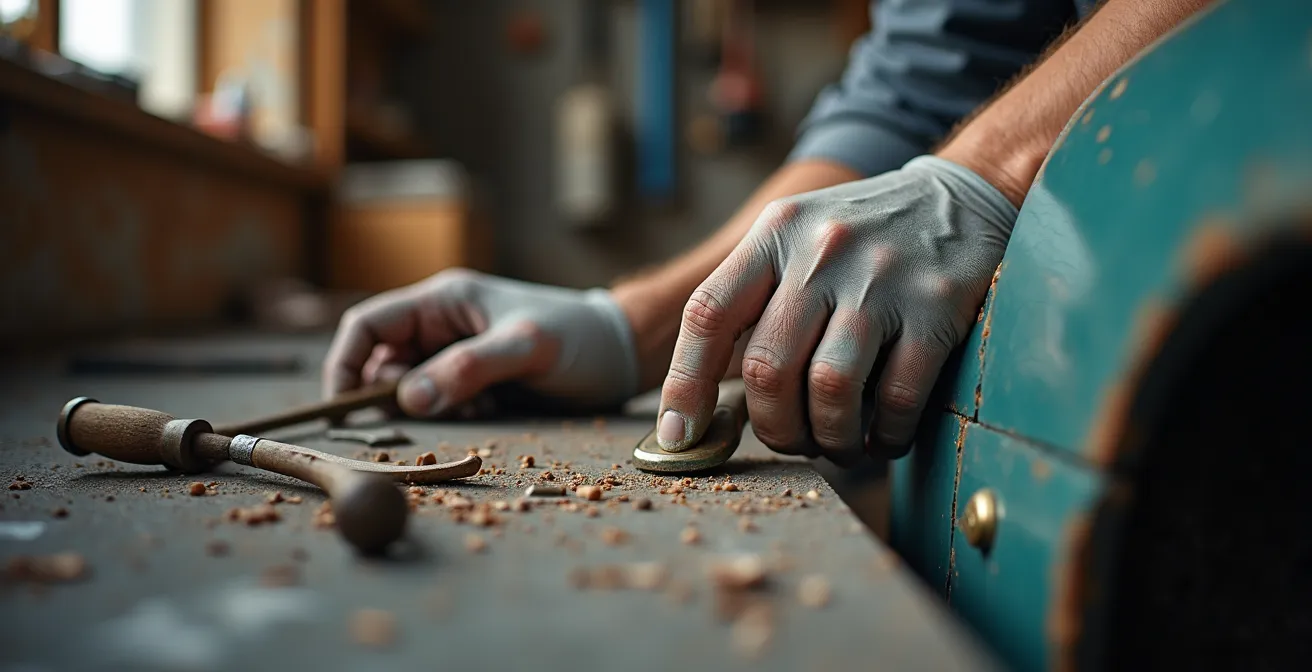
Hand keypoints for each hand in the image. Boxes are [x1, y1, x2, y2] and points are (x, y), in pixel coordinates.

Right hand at [323, 269, 638, 416]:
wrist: (624, 352)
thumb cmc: (580, 337)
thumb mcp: (526, 348)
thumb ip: (467, 369)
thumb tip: (407, 398)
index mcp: (443, 300)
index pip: (368, 325)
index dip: (345, 363)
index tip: (343, 407)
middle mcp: (443, 325)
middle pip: (382, 362)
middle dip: (394, 393)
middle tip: (435, 411)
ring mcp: (458, 353)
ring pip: (410, 387)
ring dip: (429, 407)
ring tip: (478, 406)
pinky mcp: (476, 381)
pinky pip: (441, 402)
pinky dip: (453, 414)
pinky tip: (492, 410)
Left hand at [655, 155, 1018, 463]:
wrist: (961, 194)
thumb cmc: (862, 238)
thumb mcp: (796, 239)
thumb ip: (752, 302)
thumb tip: (699, 403)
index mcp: (774, 235)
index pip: (709, 314)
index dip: (685, 385)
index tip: (680, 435)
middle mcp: (821, 251)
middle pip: (766, 367)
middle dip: (774, 427)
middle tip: (792, 441)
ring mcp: (881, 278)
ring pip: (828, 389)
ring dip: (829, 438)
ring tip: (839, 446)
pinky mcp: (936, 306)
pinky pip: (897, 396)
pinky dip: (886, 434)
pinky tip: (885, 436)